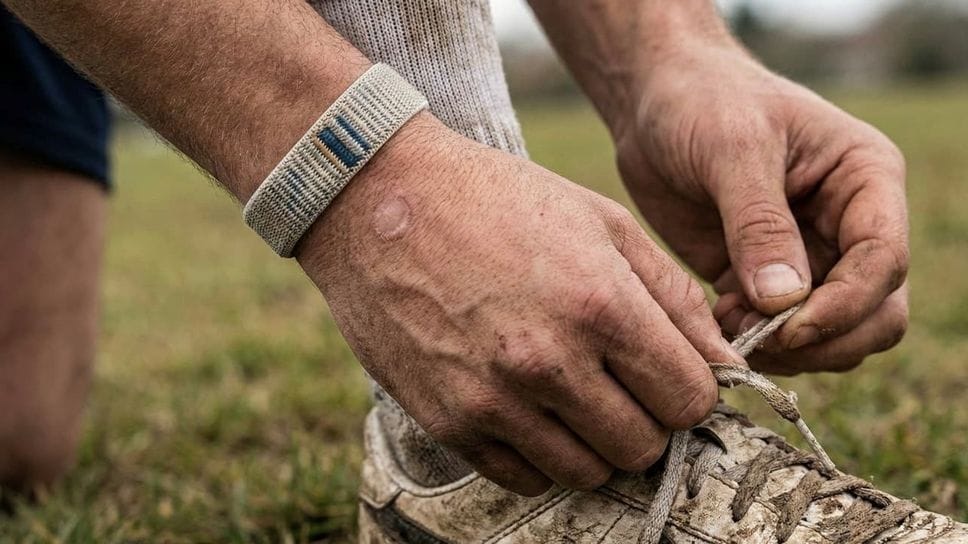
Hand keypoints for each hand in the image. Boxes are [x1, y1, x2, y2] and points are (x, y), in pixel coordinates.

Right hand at [296, 112, 742, 494]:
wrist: (380, 199)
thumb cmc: (499, 200)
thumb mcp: (600, 221)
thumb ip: (672, 294)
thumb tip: (724, 362)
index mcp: (600, 304)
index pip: (689, 399)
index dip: (691, 390)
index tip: (671, 374)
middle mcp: (549, 362)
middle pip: (644, 446)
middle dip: (649, 421)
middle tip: (625, 386)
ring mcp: (494, 399)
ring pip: (589, 473)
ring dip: (597, 443)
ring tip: (578, 395)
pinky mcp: (449, 421)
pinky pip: (525, 477)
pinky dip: (541, 454)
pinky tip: (532, 408)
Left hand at [614, 44, 908, 373]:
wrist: (653, 103)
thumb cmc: (701, 101)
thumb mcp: (731, 148)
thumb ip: (758, 223)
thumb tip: (784, 302)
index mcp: (865, 179)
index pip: (884, 261)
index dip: (845, 306)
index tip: (788, 326)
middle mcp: (849, 224)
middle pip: (875, 313)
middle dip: (824, 339)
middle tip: (760, 340)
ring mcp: (809, 257)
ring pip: (833, 335)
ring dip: (788, 349)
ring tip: (729, 323)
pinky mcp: (763, 281)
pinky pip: (781, 335)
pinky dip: (756, 343)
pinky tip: (718, 320)